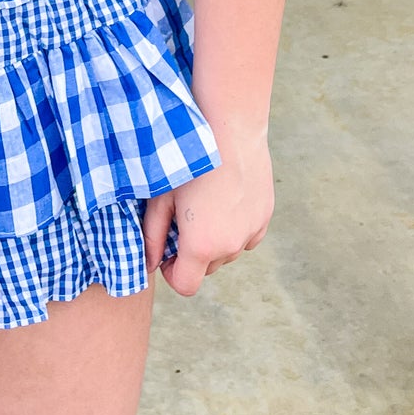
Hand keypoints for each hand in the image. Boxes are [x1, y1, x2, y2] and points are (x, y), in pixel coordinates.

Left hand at [141, 129, 273, 297]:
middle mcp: (230, 246)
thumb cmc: (188, 160)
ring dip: (215, 240)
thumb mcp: (161, 197)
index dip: (171, 272)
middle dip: (192, 253)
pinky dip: (235, 228)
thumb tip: (148, 264)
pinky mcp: (265, 217)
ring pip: (227, 252)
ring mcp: (251, 232)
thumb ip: (152, 236)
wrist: (229, 128)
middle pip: (206, 268)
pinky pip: (246, 236)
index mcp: (201, 245)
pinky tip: (224, 199)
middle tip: (183, 218)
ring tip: (204, 203)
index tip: (167, 250)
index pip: (185, 286)